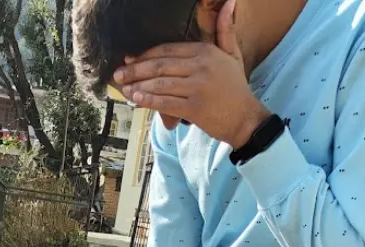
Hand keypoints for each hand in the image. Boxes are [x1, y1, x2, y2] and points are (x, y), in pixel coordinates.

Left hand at [114, 0, 268, 145]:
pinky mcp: (195, 108)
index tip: (130, 59)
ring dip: (139, 86)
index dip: (146, 55)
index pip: (168, 50)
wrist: (246, 118)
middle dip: (136, 70)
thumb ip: (225, 30)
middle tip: (118, 74)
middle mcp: (200, 67)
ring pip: (161, 84)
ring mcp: (197, 87)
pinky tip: (136, 99)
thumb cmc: (236, 88)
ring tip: (123, 88)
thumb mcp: (232, 54)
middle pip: (161, 65)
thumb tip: (230, 3)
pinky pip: (166, 103)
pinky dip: (149, 101)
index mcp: (205, 52)